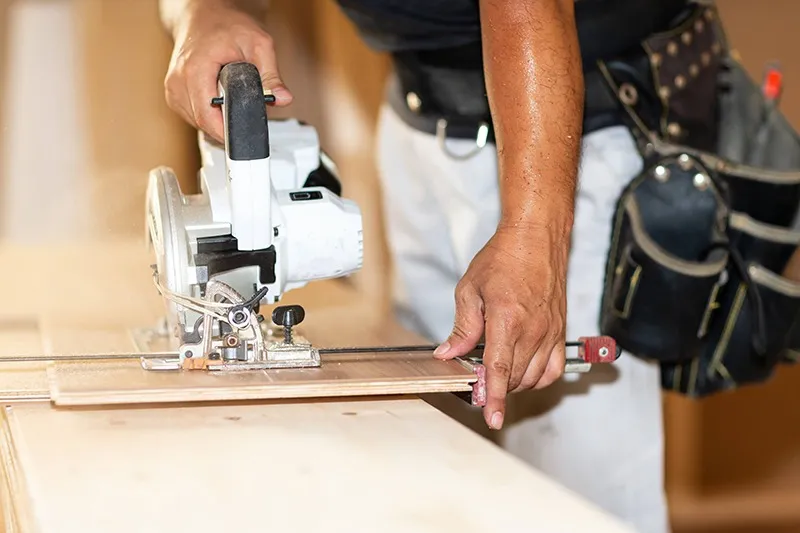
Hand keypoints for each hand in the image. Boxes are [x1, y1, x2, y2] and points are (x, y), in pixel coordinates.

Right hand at [164, 3, 291, 141]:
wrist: (203, 15)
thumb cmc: (226, 25)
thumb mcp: (258, 44)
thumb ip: (271, 75)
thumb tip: (282, 98)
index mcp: (195, 70)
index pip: (208, 118)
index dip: (230, 131)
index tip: (246, 133)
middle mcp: (178, 82)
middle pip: (204, 123)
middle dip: (228, 123)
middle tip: (244, 106)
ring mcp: (173, 90)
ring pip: (198, 124)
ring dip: (218, 118)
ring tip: (228, 95)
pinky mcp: (174, 95)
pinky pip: (193, 117)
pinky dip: (209, 113)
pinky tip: (217, 97)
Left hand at [433, 222, 569, 429]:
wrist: (536, 238)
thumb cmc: (503, 258)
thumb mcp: (469, 289)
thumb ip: (462, 327)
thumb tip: (448, 354)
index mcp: (508, 319)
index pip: (499, 370)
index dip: (494, 398)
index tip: (492, 419)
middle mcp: (533, 330)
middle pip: (513, 378)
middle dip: (494, 388)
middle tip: (476, 383)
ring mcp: (551, 332)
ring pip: (533, 378)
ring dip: (513, 383)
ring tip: (496, 372)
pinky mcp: (561, 331)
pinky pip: (554, 369)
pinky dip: (538, 378)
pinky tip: (523, 372)